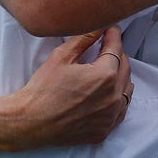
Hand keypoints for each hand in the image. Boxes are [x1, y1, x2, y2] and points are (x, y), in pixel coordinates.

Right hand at [0, 27, 134, 150]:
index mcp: (105, 75)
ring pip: (126, 90)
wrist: (31, 123)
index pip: (116, 48)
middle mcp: (113, 97)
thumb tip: (100, 26)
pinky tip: (106, 93)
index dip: (113, 35)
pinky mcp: (104, 131)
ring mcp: (111, 117)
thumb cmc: (43, 89)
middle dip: (117, 54)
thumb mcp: (62, 56)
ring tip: (106, 70)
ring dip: (120, 76)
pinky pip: (120, 111)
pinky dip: (117, 99)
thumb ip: (84, 39)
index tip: (111, 29)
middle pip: (125, 67)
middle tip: (106, 47)